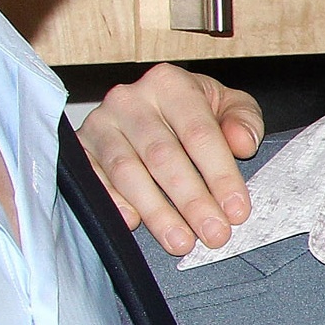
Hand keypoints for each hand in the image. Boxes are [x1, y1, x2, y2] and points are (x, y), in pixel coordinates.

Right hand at [79, 63, 262, 254]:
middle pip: (162, 156)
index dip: (220, 174)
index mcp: (170, 84)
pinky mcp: (80, 148)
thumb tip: (243, 142)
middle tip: (213, 232)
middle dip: (191, 200)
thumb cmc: (192, 110)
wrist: (148, 106)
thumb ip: (244, 120)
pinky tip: (134, 222)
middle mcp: (130, 100)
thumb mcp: (227, 105)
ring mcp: (101, 124)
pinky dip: (113, 202)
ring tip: (181, 240)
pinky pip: (94, 179)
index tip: (236, 209)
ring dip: (156, 211)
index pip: (199, 133)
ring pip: (128, 172)